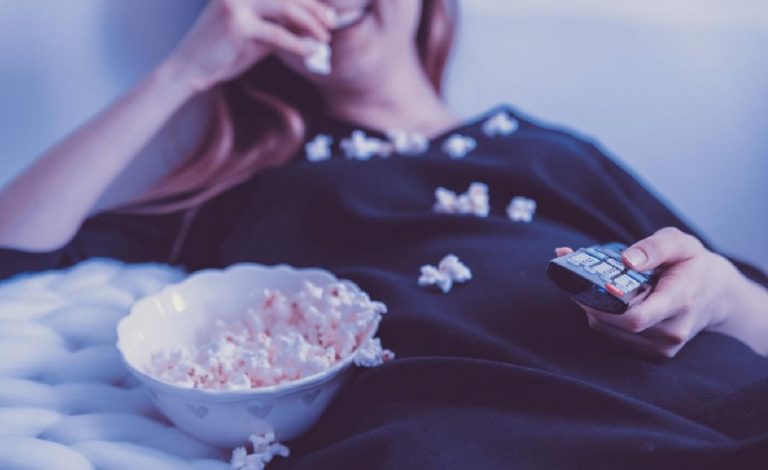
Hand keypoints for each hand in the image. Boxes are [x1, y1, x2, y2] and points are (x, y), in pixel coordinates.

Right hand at [164, 0, 335, 92]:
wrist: (189, 69)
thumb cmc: (223, 53)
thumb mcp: (256, 37)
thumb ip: (279, 28)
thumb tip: (311, 30)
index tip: (328, 12)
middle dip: (314, 8)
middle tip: (332, 22)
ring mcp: (236, 4)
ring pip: (285, 8)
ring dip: (310, 23)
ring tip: (325, 37)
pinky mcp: (237, 25)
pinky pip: (277, 34)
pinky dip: (298, 43)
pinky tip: (311, 51)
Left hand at [557, 227, 760, 357]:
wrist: (716, 295)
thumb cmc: (693, 264)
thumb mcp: (680, 243)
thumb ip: (654, 247)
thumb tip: (626, 260)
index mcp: (680, 301)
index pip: (637, 318)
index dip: (607, 307)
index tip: (590, 286)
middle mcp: (672, 331)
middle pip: (615, 324)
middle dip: (589, 300)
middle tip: (575, 274)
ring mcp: (663, 347)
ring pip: (608, 331)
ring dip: (590, 307)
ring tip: (587, 283)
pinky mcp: (652, 353)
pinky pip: (613, 336)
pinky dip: (600, 317)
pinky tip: (601, 299)